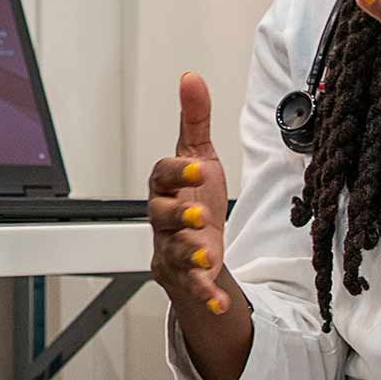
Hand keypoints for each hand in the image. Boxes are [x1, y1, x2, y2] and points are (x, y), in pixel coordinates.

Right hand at [148, 71, 233, 318]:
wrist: (199, 242)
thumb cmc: (196, 195)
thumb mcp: (200, 155)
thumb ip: (195, 119)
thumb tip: (191, 77)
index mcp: (166, 186)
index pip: (162, 175)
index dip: (178, 172)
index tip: (198, 166)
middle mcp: (164, 218)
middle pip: (160, 215)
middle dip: (178, 216)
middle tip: (199, 216)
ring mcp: (172, 247)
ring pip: (173, 251)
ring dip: (190, 256)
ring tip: (208, 258)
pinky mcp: (185, 275)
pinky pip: (192, 287)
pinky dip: (205, 295)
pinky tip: (220, 302)